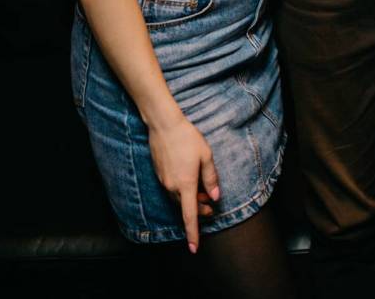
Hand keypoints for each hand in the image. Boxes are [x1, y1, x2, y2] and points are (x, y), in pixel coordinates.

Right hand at [148, 115, 219, 251]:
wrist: (164, 125)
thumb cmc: (187, 138)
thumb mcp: (205, 155)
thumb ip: (211, 177)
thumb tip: (215, 197)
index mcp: (186, 184)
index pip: (189, 216)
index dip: (193, 233)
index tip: (194, 248)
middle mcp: (172, 187)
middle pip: (185, 207)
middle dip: (199, 212)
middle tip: (211, 209)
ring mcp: (164, 181)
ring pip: (178, 199)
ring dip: (191, 201)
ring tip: (203, 194)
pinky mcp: (159, 175)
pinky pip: (172, 190)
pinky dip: (182, 192)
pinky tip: (190, 182)